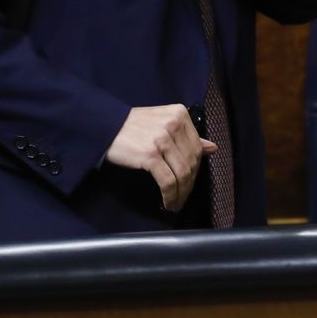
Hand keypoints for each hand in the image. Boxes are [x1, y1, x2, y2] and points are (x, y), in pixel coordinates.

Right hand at [104, 104, 218, 211]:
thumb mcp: (161, 122)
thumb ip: (186, 135)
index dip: (195, 169)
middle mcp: (174, 124)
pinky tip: (168, 202)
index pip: (196, 147)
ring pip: (182, 174)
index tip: (189, 182)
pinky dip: (171, 195)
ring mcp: (162, 139)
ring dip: (181, 193)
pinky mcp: (150, 155)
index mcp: (179, 114)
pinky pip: (168, 181)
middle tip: (183, 197)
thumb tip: (212, 147)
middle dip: (189, 184)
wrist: (104, 126)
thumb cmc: (131, 126)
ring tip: (176, 203)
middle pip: (191, 162)